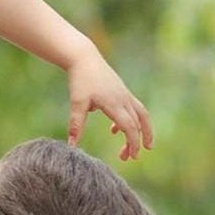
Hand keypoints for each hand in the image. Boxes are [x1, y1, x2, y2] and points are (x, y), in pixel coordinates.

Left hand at [66, 46, 152, 161]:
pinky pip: (132, 108)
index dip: (132, 143)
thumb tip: (71, 146)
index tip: (131, 157)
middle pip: (138, 123)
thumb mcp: (76, 103)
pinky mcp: (121, 90)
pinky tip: (114, 130)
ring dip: (143, 130)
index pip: (130, 127)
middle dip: (138, 141)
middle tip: (133, 157)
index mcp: (115, 103)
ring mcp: (124, 94)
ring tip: (143, 145)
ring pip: (141, 114)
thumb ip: (76, 125)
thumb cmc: (80, 80)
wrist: (84, 57)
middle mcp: (124, 99)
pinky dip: (129, 120)